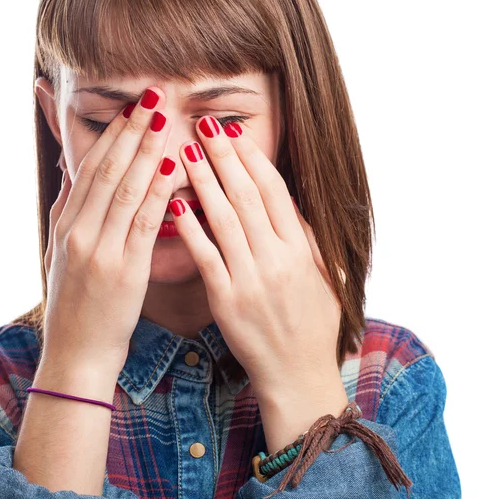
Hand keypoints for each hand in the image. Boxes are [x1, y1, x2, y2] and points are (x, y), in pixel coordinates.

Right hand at [42, 87, 176, 376]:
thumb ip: (67, 213)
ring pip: (125, 190)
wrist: (76, 352)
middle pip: (108, 170)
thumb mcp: (60, 255)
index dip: (113, 134)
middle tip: (152, 95)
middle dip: (131, 130)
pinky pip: (143, 223)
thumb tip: (72, 174)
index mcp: (66, 226)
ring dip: (145, 151)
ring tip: (164, 118)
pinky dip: (157, 193)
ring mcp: (99, 250)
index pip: (92, 169)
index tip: (132, 106)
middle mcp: (79, 232)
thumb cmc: (76, 304)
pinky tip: (171, 168)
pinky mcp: (123, 270)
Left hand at [169, 116, 346, 400]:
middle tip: (204, 125)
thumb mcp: (324, 277)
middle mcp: (278, 257)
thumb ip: (307, 239)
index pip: (275, 192)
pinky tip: (174, 203)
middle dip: (224, 157)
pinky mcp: (228, 299)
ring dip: (204, 182)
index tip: (234, 134)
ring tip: (185, 152)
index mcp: (302, 249)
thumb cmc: (312, 324)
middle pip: (247, 197)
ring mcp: (252, 278)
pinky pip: (206, 257)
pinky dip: (190, 228)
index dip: (252, 159)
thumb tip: (289, 203)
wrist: (298, 373)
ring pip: (225, 220)